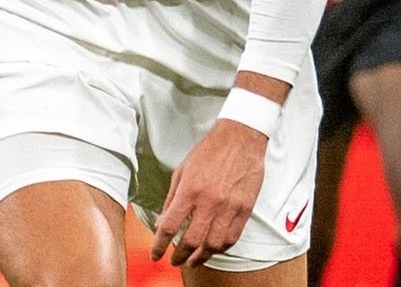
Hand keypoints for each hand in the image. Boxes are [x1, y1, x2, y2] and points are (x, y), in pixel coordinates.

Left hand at [150, 119, 267, 267]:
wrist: (240, 139)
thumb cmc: (210, 151)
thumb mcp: (183, 169)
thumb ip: (173, 197)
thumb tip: (164, 220)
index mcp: (190, 190)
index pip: (170, 225)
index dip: (160, 245)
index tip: (155, 254)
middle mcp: (209, 202)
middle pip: (192, 240)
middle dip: (180, 256)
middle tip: (175, 261)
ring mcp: (229, 207)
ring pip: (213, 244)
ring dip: (201, 256)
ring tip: (193, 260)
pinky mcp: (244, 210)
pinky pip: (232, 238)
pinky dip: (221, 248)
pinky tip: (213, 248)